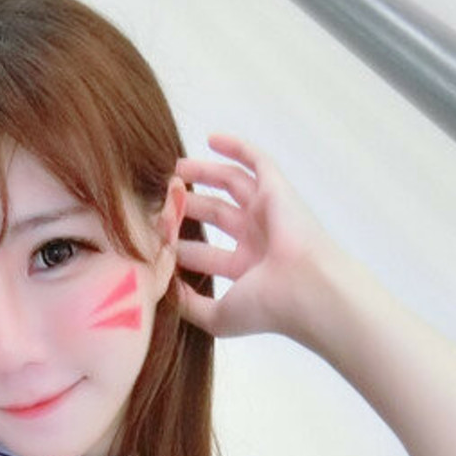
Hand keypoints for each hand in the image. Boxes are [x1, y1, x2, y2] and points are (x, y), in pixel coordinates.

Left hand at [174, 134, 346, 343]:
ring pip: (231, 185)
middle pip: (215, 215)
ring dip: (204, 174)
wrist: (306, 289)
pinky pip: (257, 161)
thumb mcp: (218, 317)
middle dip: (187, 207)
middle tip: (159, 199)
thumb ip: (189, 306)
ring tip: (175, 170)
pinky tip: (211, 138)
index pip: (205, 254)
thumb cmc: (267, 308)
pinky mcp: (277, 190)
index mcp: (246, 270)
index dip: (177, 247)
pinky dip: (237, 147)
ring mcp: (268, 213)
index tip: (150, 239)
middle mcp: (257, 239)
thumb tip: (164, 290)